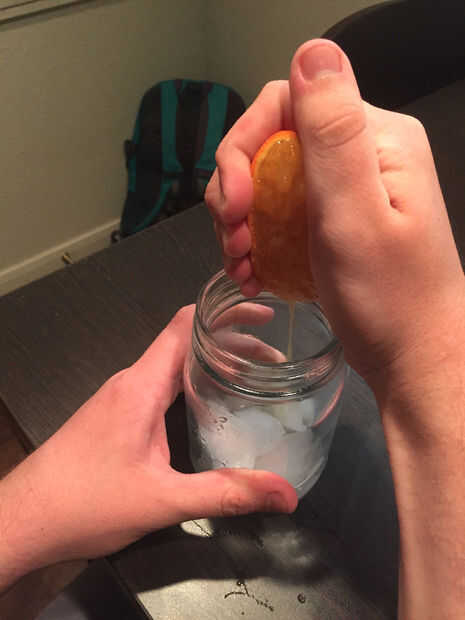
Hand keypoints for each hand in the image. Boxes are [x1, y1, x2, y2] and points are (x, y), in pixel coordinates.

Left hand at [0, 306, 295, 589]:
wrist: (22, 520)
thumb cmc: (85, 503)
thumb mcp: (163, 501)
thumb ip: (226, 494)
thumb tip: (286, 495)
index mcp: (141, 385)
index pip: (184, 325)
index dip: (225, 313)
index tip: (263, 314)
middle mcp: (131, 382)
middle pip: (185, 343)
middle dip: (231, 345)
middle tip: (275, 358)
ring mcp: (121, 399)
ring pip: (173, 367)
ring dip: (211, 367)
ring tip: (254, 380)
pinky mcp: (115, 417)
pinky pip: (160, 388)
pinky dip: (192, 388)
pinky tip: (212, 411)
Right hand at [206, 40, 464, 390]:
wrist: (413, 359)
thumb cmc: (391, 300)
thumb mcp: (355, 216)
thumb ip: (333, 134)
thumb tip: (314, 51)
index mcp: (375, 139)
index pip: (286, 104)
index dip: (243, 147)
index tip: (233, 205)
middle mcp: (361, 155)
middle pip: (270, 144)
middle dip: (235, 192)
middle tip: (232, 242)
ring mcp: (346, 190)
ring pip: (267, 181)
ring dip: (240, 222)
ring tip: (239, 264)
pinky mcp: (333, 221)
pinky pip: (280, 213)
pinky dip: (256, 241)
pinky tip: (252, 272)